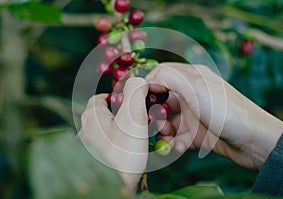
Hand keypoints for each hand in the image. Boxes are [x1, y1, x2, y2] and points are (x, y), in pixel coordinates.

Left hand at [78, 77, 148, 193]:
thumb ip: (135, 92)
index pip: (101, 98)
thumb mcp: (133, 117)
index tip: (133, 104)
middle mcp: (85, 130)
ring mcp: (87, 148)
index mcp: (91, 116)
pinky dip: (118, 146)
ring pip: (107, 132)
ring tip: (138, 139)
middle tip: (139, 122)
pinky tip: (129, 153)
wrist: (113, 189)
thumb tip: (137, 78)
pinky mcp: (94, 162)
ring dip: (121, 132)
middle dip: (122, 115)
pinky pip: (107, 147)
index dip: (119, 98)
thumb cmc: (123, 153)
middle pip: (105, 114)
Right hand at [146, 62, 282, 170]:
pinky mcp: (196, 133)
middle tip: (152, 124)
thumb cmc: (226, 110)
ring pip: (166, 121)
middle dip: (153, 113)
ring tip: (168, 138)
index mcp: (192, 77)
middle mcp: (191, 94)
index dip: (147, 85)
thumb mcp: (196, 88)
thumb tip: (147, 78)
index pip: (161, 74)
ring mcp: (193, 114)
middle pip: (161, 100)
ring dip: (163, 131)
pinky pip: (177, 137)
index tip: (137, 99)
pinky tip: (180, 147)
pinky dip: (175, 143)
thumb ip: (168, 77)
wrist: (254, 141)